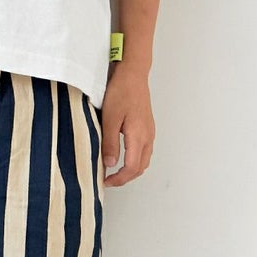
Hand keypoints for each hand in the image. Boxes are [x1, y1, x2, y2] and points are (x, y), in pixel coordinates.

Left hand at [100, 61, 154, 186]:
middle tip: (109, 180)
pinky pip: (144, 150)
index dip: (119, 179)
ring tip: (114, 170)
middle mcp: (148, 136)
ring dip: (131, 169)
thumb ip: (110, 143)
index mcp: (139, 136)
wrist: (133, 74)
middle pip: (141, 167)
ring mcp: (149, 132)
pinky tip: (122, 155)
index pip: (132, 168)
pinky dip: (135, 159)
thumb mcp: (110, 118)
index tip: (106, 181)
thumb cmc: (121, 91)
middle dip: (126, 178)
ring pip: (144, 159)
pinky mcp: (147, 126)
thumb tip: (110, 164)